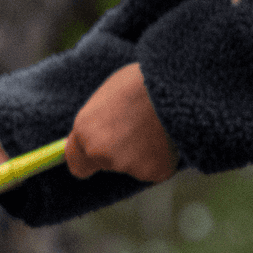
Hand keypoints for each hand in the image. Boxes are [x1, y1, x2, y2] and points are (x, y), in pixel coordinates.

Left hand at [68, 63, 179, 181]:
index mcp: (84, 131)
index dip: (88, 156)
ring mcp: (127, 166)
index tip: (98, 150)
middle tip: (134, 131)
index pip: (76, 164)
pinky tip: (170, 135)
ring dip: (141, 152)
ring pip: (132, 165)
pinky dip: (162, 156)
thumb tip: (97, 133)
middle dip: (115, 153)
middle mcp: (101, 153)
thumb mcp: (107, 96)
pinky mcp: (155, 172)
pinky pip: (156, 167)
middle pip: (104, 164)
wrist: (175, 86)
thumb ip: (98, 122)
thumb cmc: (142, 81)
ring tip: (156, 125)